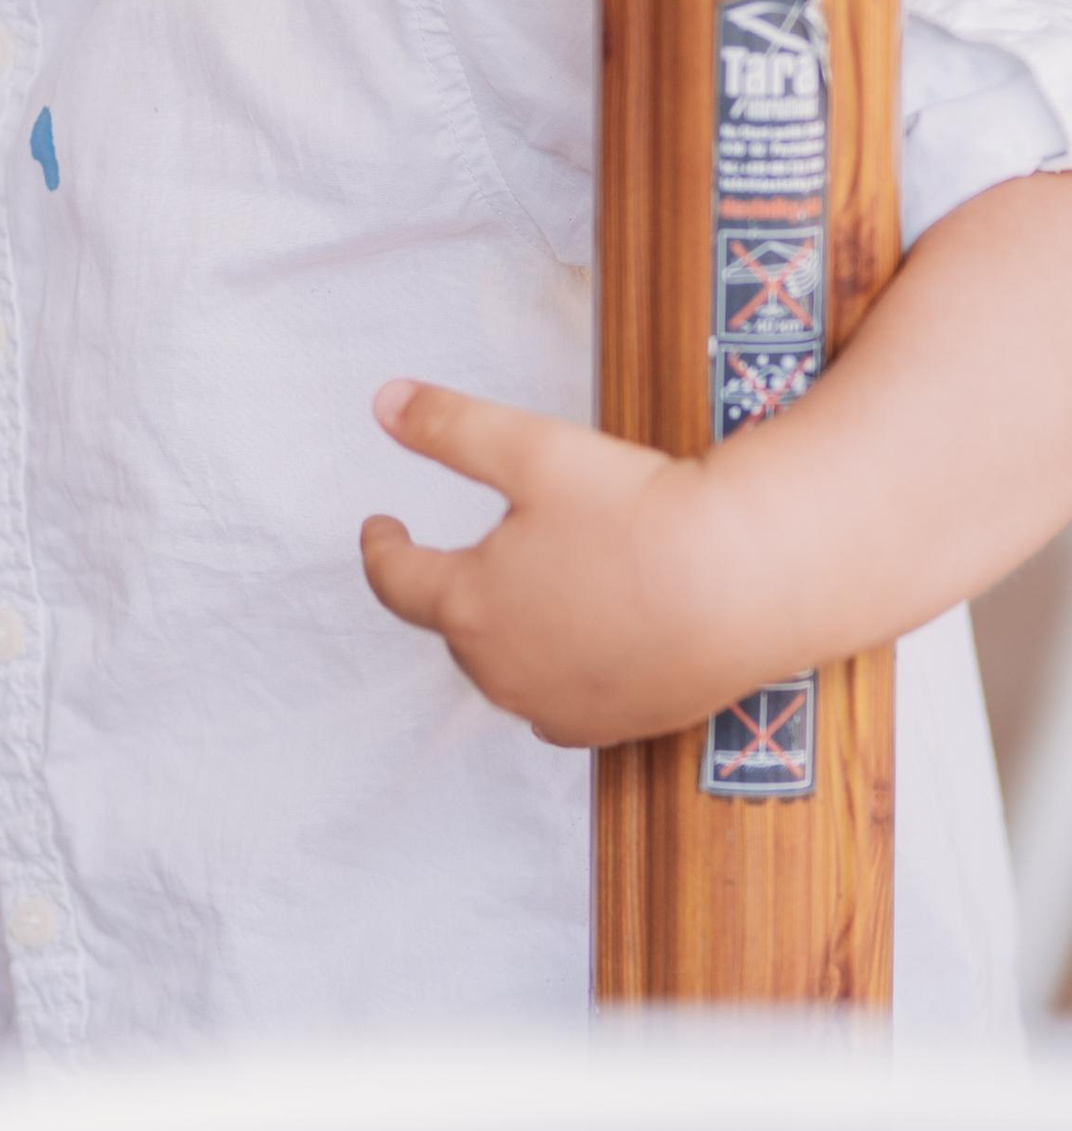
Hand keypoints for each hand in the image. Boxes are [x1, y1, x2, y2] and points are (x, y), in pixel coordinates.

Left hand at [359, 380, 741, 747]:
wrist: (746, 583)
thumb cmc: (640, 513)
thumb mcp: (532, 449)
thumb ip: (450, 427)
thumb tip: (384, 402)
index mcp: (467, 605)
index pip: (395, 580)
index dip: (382, 547)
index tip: (382, 525)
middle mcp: (500, 671)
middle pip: (456, 625)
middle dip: (457, 586)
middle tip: (480, 547)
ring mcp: (556, 707)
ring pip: (506, 668)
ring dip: (505, 633)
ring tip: (529, 593)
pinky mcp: (612, 728)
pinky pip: (560, 704)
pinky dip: (556, 674)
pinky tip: (577, 648)